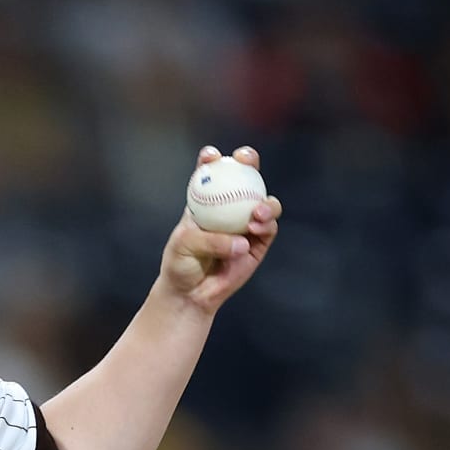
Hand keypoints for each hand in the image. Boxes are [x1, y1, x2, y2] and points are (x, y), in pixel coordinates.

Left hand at [159, 145, 280, 313]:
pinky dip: (266, 224)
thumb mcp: (184, 245)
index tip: (210, 156)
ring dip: (265, 201)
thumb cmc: (180, 263)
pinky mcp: (259, 242)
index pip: (210, 172)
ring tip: (257, 210)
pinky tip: (256, 226)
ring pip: (264, 202)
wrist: (190, 293)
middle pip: (244, 176)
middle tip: (246, 161)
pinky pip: (269, 228)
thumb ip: (210, 240)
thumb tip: (241, 241)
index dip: (211, 159)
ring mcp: (247, 223)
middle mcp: (229, 206)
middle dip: (248, 161)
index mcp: (206, 199)